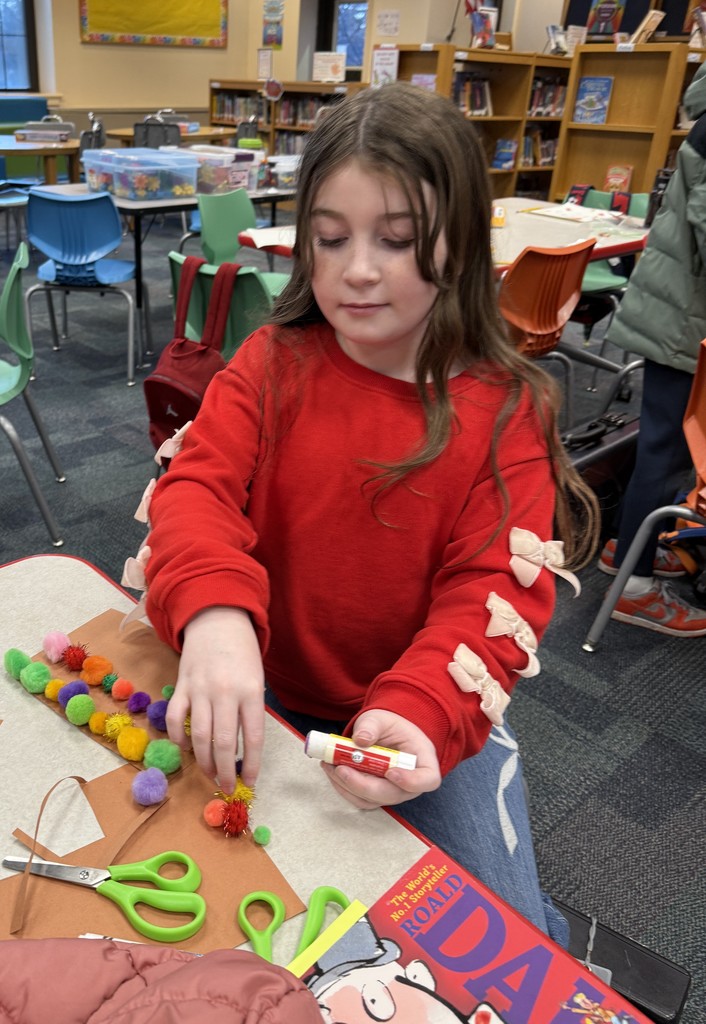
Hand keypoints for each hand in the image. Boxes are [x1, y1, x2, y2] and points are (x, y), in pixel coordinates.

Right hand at [166, 607, 264, 792]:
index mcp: (251, 691)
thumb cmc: (243, 654)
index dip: (252, 765)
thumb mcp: (256, 681)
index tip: (250, 783)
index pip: (253, 738)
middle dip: (225, 771)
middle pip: (224, 743)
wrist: (218, 621)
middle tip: (226, 786)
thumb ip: (250, 712)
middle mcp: (226, 692)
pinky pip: (177, 720)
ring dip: (204, 762)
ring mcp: (201, 689)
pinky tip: (186, 749)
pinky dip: (179, 739)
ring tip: (210, 774)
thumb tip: (243, 751)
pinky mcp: (181, 686)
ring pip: (200, 737)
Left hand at [320, 710, 440, 809]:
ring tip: (330, 766)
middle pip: (393, 794)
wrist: (384, 732)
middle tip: (342, 769)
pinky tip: (332, 771)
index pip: (428, 780)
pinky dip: (343, 788)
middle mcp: (411, 783)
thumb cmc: (390, 726)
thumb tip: (360, 740)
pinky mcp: (375, 795)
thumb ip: (372, 726)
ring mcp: (393, 792)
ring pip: (373, 800)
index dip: (411, 781)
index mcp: (424, 761)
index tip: (391, 772)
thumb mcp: (381, 718)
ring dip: (349, 786)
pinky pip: (360, 799)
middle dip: (364, 785)